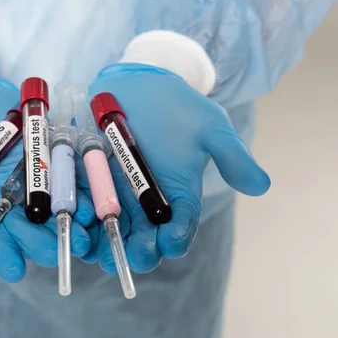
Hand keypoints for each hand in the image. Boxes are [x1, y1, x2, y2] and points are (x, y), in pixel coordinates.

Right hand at [0, 75, 94, 281]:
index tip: (14, 270)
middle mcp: (4, 194)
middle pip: (22, 225)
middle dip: (39, 243)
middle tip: (57, 254)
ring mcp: (31, 179)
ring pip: (49, 209)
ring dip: (65, 226)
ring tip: (82, 240)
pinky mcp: (52, 160)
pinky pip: (68, 180)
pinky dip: (80, 195)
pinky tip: (92, 209)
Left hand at [88, 63, 269, 273]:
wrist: (137, 81)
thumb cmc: (176, 105)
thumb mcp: (209, 126)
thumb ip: (231, 155)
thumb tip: (261, 186)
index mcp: (176, 195)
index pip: (178, 227)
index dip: (175, 238)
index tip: (169, 243)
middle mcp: (145, 201)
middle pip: (143, 238)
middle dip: (137, 251)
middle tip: (132, 256)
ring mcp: (116, 191)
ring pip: (111, 228)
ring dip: (104, 244)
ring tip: (97, 249)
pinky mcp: (91, 177)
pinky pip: (83, 203)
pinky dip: (80, 216)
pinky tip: (76, 222)